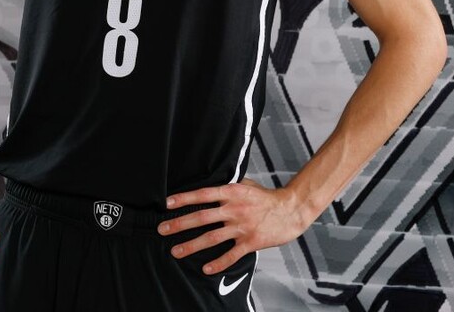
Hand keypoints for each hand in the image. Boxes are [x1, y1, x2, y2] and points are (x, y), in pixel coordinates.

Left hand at [157, 179, 310, 273]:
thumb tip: (208, 186)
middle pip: (202, 217)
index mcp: (232, 192)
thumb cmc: (266, 197)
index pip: (203, 195)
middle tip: (162, 229)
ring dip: (191, 245)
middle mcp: (234, 209)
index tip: (167, 204)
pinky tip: (206, 268)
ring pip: (212, 238)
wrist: (291, 210)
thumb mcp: (246, 185)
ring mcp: (242, 226)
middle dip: (179, 224)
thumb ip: (228, 187)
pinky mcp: (251, 242)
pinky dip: (218, 263)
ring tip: (175, 251)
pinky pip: (231, 255)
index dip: (184, 199)